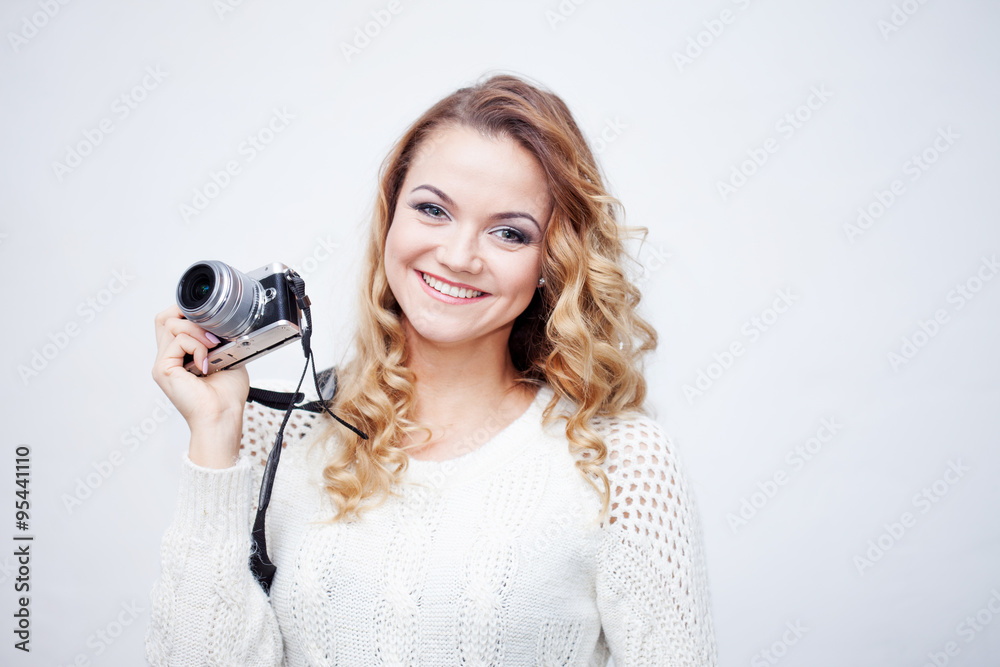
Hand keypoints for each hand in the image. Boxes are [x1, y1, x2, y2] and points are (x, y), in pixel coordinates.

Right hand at [152, 304, 248, 466]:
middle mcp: (169, 358)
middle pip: (164, 318)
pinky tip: (205, 363)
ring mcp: (163, 363)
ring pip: (170, 324)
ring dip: (198, 331)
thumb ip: (219, 339)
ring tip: (213, 347)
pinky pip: (178, 340)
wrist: (223, 417)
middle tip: (209, 330)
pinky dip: (197, 346)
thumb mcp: (228, 358)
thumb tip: (220, 323)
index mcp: (181, 356)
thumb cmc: (226, 397)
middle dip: (188, 314)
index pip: (172, 322)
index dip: (188, 313)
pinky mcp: (163, 369)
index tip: (211, 320)